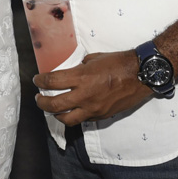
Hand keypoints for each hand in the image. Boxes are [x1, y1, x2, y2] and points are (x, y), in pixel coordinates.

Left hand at [32, 50, 152, 125]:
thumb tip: (69, 73)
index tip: (37, 80)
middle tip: (38, 98)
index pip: (52, 82)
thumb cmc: (118, 62)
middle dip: (41, 102)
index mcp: (81, 77)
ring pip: (66, 119)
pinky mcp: (102, 116)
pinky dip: (74, 116)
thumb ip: (79, 68)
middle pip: (54, 105)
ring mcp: (93, 109)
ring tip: (52, 109)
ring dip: (55, 114)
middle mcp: (85, 96)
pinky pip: (83, 120)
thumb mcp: (93, 59)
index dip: (40, 82)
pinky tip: (72, 110)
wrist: (140, 75)